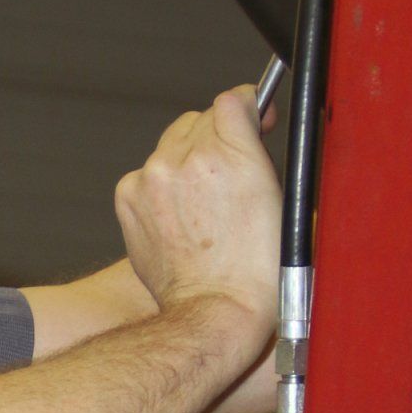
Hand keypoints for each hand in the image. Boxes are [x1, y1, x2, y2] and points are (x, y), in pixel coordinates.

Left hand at [114, 87, 280, 357]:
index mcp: (230, 152)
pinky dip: (163, 185)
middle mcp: (186, 158)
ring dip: (188, 162)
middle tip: (232, 173)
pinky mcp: (129, 197)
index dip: (249, 108)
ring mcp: (152, 177)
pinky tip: (181, 215)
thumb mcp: (282, 199)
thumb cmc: (258, 269)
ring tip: (206, 204)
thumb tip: (249, 117)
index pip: (233, 100)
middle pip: (200, 120)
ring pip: (171, 146)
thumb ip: (259, 147)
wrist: (215, 312)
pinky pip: (147, 172)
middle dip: (217, 138)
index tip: (256, 120)